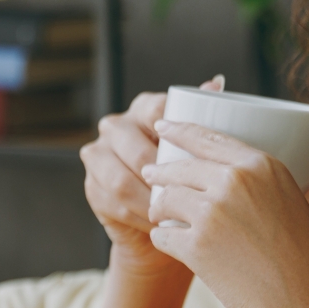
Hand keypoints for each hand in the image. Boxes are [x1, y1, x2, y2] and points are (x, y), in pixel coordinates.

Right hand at [80, 77, 223, 276]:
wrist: (165, 220)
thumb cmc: (188, 178)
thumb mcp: (200, 149)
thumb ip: (205, 117)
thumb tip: (217, 82)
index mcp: (143, 108)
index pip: (155, 111)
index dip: (172, 132)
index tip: (192, 157)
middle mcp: (116, 127)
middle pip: (135, 149)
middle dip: (161, 177)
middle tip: (188, 196)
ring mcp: (98, 156)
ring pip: (121, 180)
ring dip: (149, 201)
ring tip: (173, 214)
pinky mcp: (92, 186)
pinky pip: (114, 203)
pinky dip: (139, 217)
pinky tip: (158, 224)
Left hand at [142, 120, 308, 307]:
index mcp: (263, 166)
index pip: (208, 137)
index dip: (179, 130)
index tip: (161, 126)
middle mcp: (234, 181)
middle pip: (180, 167)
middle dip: (160, 171)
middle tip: (150, 174)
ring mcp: (211, 213)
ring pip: (165, 199)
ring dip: (158, 207)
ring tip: (159, 214)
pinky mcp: (195, 246)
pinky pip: (162, 235)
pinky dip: (162, 239)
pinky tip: (167, 242)